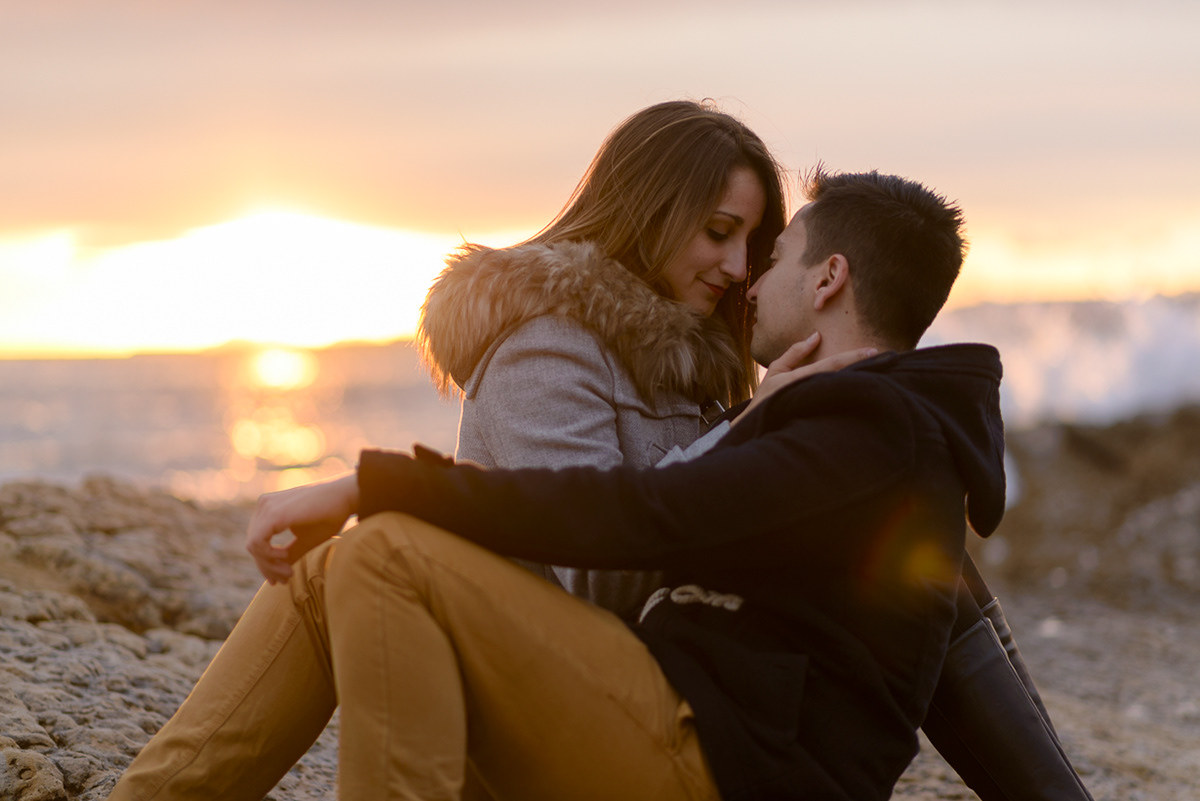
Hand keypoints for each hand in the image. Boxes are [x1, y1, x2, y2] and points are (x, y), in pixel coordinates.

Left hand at [245, 473, 360, 583]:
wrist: (346, 495)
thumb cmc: (330, 515)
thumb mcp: (306, 540)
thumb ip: (289, 554)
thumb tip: (276, 576)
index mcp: (269, 509)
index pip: (257, 542)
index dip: (266, 564)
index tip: (282, 579)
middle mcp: (264, 505)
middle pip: (253, 545)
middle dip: (268, 567)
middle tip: (286, 579)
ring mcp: (266, 507)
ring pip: (252, 546)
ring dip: (269, 565)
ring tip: (289, 572)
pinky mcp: (273, 513)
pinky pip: (257, 542)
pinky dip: (269, 555)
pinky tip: (286, 557)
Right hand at [735, 334, 878, 422]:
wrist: (756, 428)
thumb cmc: (767, 398)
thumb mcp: (776, 371)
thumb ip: (795, 353)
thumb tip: (816, 336)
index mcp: (800, 379)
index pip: (832, 365)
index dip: (853, 357)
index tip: (873, 350)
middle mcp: (810, 392)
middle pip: (844, 379)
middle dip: (866, 369)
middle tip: (889, 360)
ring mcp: (815, 407)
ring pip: (843, 391)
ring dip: (862, 381)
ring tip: (882, 372)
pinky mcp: (820, 418)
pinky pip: (839, 404)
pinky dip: (853, 395)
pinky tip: (866, 389)